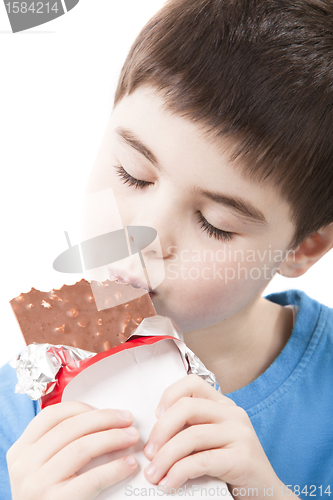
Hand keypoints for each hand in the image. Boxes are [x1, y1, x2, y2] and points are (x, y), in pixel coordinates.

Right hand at [7, 401, 139, 499]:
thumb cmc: (46, 496)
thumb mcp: (40, 466)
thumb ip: (58, 444)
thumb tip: (100, 419)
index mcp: (21, 450)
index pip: (52, 416)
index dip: (81, 408)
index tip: (103, 409)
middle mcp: (25, 465)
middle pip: (71, 428)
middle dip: (104, 419)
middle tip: (127, 419)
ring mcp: (38, 484)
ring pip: (82, 448)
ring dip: (113, 438)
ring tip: (131, 436)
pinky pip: (92, 478)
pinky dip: (115, 468)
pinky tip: (129, 464)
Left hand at [143, 375, 282, 498]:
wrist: (266, 494)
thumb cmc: (233, 467)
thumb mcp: (212, 440)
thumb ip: (192, 429)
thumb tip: (155, 435)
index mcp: (223, 405)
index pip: (192, 383)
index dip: (169, 396)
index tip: (156, 418)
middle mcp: (233, 414)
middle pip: (186, 407)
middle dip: (161, 430)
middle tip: (149, 453)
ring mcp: (240, 434)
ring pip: (191, 436)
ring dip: (165, 457)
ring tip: (154, 474)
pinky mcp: (242, 458)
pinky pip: (201, 461)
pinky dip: (179, 472)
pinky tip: (170, 483)